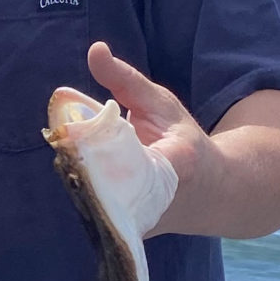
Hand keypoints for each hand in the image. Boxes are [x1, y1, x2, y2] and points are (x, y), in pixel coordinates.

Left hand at [86, 43, 194, 234]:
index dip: (90, 137)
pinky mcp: (118, 231)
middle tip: (70, 129)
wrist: (209, 194)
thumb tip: (94, 49)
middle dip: (76, 150)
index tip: (73, 118)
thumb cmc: (183, 141)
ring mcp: (133, 222)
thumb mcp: (161, 104)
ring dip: (75, 166)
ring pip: (87, 190)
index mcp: (173, 166)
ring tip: (78, 145)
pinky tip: (83, 165)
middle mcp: (153, 202)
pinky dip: (81, 181)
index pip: (119, 153)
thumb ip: (126, 80)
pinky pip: (88, 201)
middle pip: (95, 174)